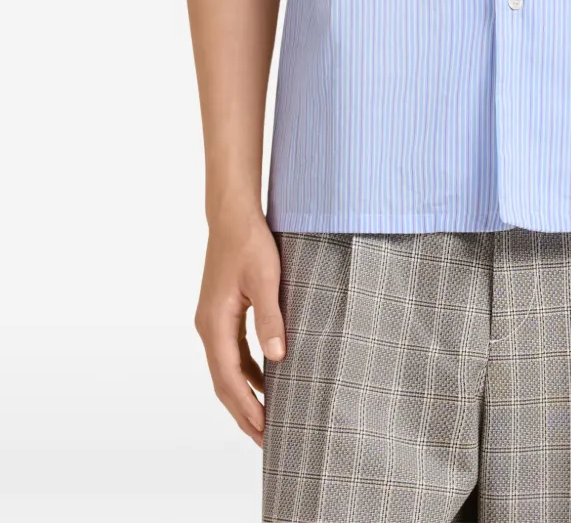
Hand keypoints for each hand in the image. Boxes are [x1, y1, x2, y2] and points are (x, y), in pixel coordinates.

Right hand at [193, 208, 286, 446]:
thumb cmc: (250, 243)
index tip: (264, 430)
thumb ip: (271, 318)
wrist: (232, 216)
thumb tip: (277, 358)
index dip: (246, 407)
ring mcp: (212, 321)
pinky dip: (245, 372)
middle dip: (242, 411)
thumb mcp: (266, 279)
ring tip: (264, 418)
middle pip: (223, 381)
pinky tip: (265, 378)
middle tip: (264, 440)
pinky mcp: (220, 313)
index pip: (229, 378)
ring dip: (243, 394)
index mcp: (215, 324)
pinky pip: (231, 352)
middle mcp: (208, 327)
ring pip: (225, 369)